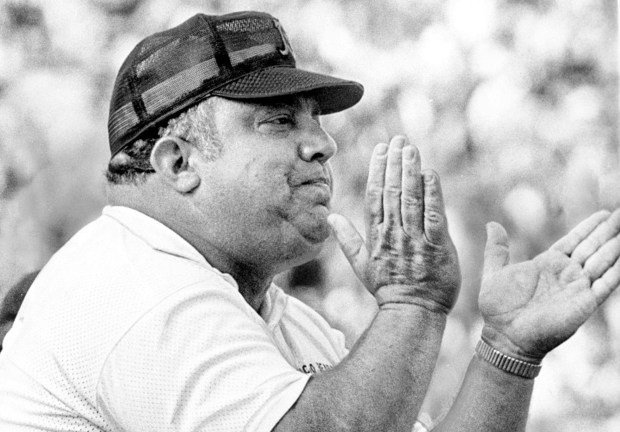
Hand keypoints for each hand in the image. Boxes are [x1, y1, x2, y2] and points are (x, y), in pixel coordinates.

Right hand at [328, 136, 460, 313]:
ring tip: (411, 148)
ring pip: (410, 200)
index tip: (381, 149)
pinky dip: (432, 194)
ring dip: (410, 172)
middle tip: (399, 139)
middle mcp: (393, 235)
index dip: (377, 170)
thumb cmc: (388, 288)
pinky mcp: (437, 247)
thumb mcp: (361, 266)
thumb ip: (347, 239)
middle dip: (395, 163)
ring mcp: (415, 241)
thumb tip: (329, 217)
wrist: (412, 312)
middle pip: (392, 193)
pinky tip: (430, 174)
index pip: (375, 197)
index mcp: (376, 237)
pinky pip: (433, 216)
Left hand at [479, 210, 619, 360]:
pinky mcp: (585, 303)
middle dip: (609, 230)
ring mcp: (577, 288)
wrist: (505, 336)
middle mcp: (566, 274)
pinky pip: (606, 284)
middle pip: (592, 246)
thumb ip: (497, 249)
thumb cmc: (498, 308)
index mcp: (547, 264)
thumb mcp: (494, 272)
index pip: (574, 240)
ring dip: (616, 246)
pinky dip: (617, 272)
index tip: (605, 213)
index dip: (589, 227)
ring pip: (603, 261)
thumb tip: (491, 224)